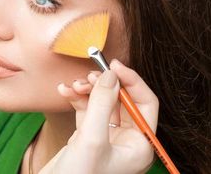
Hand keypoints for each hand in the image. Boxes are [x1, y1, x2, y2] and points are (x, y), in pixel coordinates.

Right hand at [39, 60, 158, 173]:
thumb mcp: (91, 138)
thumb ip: (101, 104)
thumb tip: (110, 74)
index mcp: (139, 146)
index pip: (146, 103)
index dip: (131, 81)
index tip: (113, 65)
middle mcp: (127, 142)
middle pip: (123, 101)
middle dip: (105, 85)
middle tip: (89, 73)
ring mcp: (107, 140)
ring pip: (103, 103)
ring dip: (88, 90)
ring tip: (73, 86)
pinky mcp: (88, 139)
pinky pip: (87, 110)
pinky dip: (77, 99)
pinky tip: (65, 92)